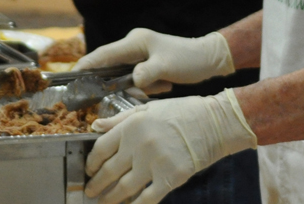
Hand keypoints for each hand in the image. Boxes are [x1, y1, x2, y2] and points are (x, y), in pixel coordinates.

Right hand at [75, 28, 234, 94]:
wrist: (209, 59)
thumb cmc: (188, 59)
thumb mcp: (165, 67)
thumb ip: (145, 75)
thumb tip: (133, 82)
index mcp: (136, 42)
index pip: (104, 54)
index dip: (87, 65)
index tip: (71, 76)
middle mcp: (135, 46)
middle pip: (112, 66)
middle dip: (112, 83)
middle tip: (106, 97)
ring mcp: (142, 55)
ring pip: (126, 76)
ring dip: (137, 86)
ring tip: (158, 86)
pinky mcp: (148, 65)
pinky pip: (138, 79)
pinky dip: (146, 86)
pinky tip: (164, 85)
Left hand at [85, 89, 256, 203]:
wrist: (214, 122)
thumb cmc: (182, 112)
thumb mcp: (148, 109)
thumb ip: (120, 120)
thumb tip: (95, 126)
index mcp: (132, 126)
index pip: (101, 148)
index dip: (91, 163)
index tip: (89, 170)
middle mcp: (139, 145)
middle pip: (109, 171)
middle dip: (97, 185)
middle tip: (91, 192)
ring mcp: (154, 163)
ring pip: (124, 188)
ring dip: (110, 199)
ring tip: (104, 203)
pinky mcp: (170, 178)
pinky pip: (146, 199)